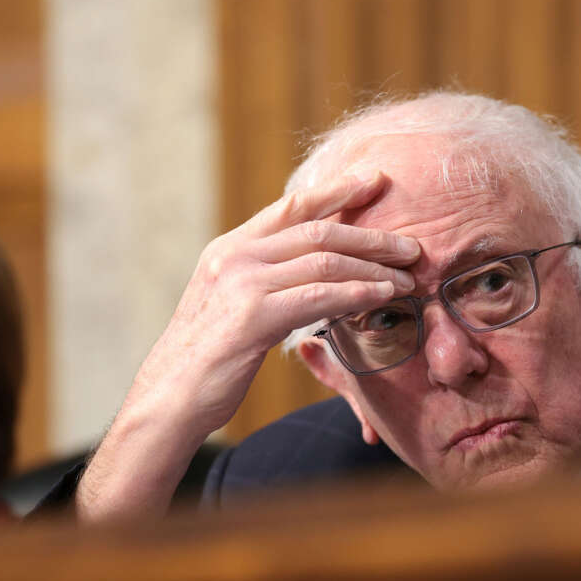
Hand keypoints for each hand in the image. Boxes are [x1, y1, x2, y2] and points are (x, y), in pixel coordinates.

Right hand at [77, 171, 418, 521]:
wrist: (168, 399)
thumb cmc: (209, 358)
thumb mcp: (233, 304)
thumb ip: (268, 278)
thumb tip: (316, 266)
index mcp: (230, 247)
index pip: (292, 206)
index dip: (338, 191)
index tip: (375, 180)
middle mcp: (235, 256)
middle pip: (319, 231)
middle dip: (372, 236)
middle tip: (411, 246)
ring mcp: (242, 283)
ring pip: (326, 261)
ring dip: (375, 268)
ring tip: (407, 277)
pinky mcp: (253, 315)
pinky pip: (320, 295)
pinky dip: (359, 293)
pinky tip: (383, 296)